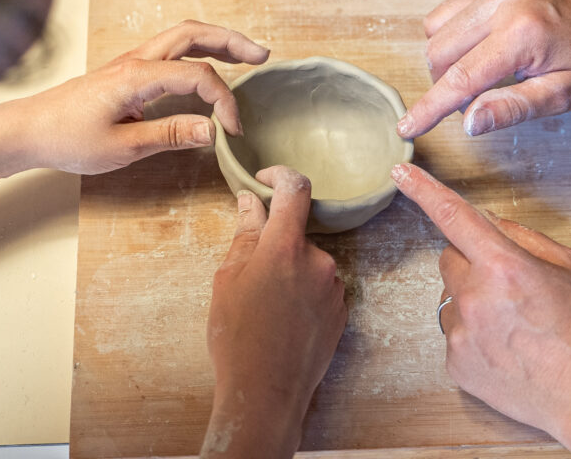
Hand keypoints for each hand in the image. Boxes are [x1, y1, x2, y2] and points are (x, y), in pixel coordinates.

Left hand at [18, 20, 268, 173]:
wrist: (29, 129)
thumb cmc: (68, 138)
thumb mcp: (121, 147)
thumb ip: (170, 135)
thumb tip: (213, 131)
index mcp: (137, 76)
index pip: (197, 76)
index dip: (223, 101)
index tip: (232, 130)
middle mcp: (137, 60)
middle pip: (193, 34)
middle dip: (232, 41)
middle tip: (262, 55)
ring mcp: (133, 61)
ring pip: (183, 37)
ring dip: (217, 42)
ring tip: (247, 55)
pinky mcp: (130, 70)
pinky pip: (172, 51)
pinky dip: (199, 52)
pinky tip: (211, 66)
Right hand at [203, 166, 346, 458]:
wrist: (265, 394)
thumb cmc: (237, 336)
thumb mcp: (228, 278)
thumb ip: (245, 233)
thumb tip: (250, 201)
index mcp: (285, 247)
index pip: (294, 189)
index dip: (280, 175)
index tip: (265, 178)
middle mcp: (318, 260)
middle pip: (297, 233)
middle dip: (275, 244)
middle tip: (251, 275)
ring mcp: (334, 287)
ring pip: (308, 262)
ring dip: (290, 271)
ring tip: (267, 306)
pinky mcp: (342, 310)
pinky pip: (321, 286)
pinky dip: (304, 292)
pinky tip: (285, 319)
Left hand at [392, 163, 570, 457]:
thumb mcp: (568, 266)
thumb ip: (519, 236)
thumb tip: (484, 220)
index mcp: (503, 266)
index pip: (452, 215)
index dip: (422, 189)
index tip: (400, 172)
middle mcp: (474, 297)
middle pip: (450, 257)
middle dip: (472, 261)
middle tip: (509, 285)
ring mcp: (461, 333)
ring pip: (451, 295)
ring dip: (472, 298)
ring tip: (512, 322)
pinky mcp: (456, 362)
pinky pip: (454, 329)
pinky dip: (473, 332)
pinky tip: (505, 345)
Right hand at [397, 0, 570, 137]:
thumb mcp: (560, 95)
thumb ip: (512, 109)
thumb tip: (469, 122)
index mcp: (522, 35)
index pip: (460, 78)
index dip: (429, 107)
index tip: (407, 126)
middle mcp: (502, 2)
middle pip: (437, 53)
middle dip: (444, 82)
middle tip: (474, 96)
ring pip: (434, 30)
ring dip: (444, 58)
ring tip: (478, 68)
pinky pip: (446, 11)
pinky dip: (452, 34)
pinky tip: (480, 43)